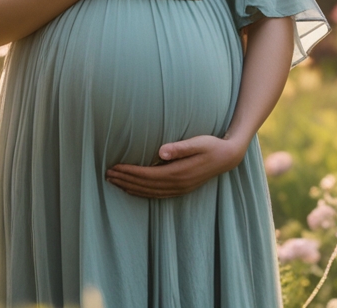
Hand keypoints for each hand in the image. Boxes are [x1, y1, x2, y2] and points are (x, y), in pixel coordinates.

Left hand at [105, 135, 245, 198]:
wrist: (229, 157)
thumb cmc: (212, 145)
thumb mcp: (198, 142)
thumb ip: (180, 148)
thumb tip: (160, 152)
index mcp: (179, 173)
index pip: (147, 175)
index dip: (129, 172)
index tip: (113, 167)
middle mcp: (178, 184)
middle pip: (145, 185)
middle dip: (125, 180)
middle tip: (107, 175)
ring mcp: (180, 189)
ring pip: (150, 192)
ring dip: (131, 188)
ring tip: (114, 182)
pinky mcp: (181, 189)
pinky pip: (158, 195)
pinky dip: (143, 193)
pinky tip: (133, 190)